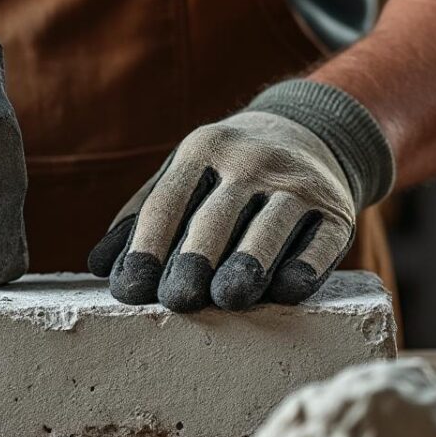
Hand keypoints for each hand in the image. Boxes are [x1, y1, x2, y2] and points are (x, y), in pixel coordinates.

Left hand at [88, 81, 393, 311]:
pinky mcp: (337, 211)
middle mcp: (250, 161)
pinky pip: (321, 241)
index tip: (128, 290)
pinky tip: (287, 291)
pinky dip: (305, 266)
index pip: (168, 202)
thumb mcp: (184, 174)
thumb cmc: (228, 172)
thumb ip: (143, 216)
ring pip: (270, 225)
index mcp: (202, 150)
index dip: (146, 247)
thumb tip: (98, 266)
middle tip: (176, 301)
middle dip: (194, 259)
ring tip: (228, 299)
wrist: (312, 135)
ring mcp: (298, 184)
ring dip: (249, 263)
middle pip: (216, 216)